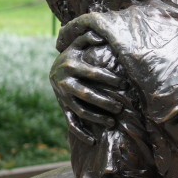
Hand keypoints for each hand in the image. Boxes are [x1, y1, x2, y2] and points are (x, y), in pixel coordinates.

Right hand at [50, 30, 125, 144]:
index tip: (124, 83)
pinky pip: (71, 123)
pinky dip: (80, 133)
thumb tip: (101, 36)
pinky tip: (92, 141)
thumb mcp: (78, 43)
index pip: (92, 73)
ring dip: (96, 118)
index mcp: (71, 66)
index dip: (108, 78)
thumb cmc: (74, 55)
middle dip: (104, 102)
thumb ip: (88, 37)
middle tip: (120, 107)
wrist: (54, 68)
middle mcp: (65, 83)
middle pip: (86, 95)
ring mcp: (63, 98)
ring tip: (112, 122)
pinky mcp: (63, 108)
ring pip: (80, 111)